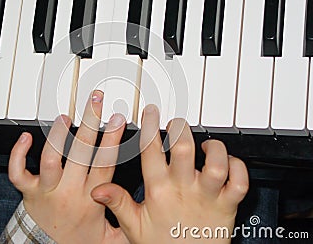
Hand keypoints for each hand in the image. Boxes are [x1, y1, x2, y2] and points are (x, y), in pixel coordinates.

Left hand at [8, 91, 128, 242]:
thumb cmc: (78, 242)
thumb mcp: (110, 239)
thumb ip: (129, 227)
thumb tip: (147, 217)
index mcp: (91, 199)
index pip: (104, 163)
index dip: (112, 139)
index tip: (119, 119)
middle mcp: (68, 191)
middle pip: (80, 152)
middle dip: (90, 123)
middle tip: (96, 101)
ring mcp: (46, 189)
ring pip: (51, 158)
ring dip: (58, 135)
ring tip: (65, 117)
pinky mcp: (28, 191)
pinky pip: (18, 171)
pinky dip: (19, 154)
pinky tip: (26, 136)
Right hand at [91, 105, 248, 242]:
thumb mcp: (134, 226)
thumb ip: (117, 203)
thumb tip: (98, 189)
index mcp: (159, 191)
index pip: (151, 150)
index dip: (150, 127)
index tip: (151, 113)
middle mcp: (184, 189)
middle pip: (184, 148)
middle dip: (180, 129)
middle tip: (176, 124)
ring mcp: (207, 196)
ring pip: (217, 162)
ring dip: (213, 147)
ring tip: (205, 144)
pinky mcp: (228, 205)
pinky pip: (240, 181)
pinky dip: (239, 166)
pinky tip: (229, 162)